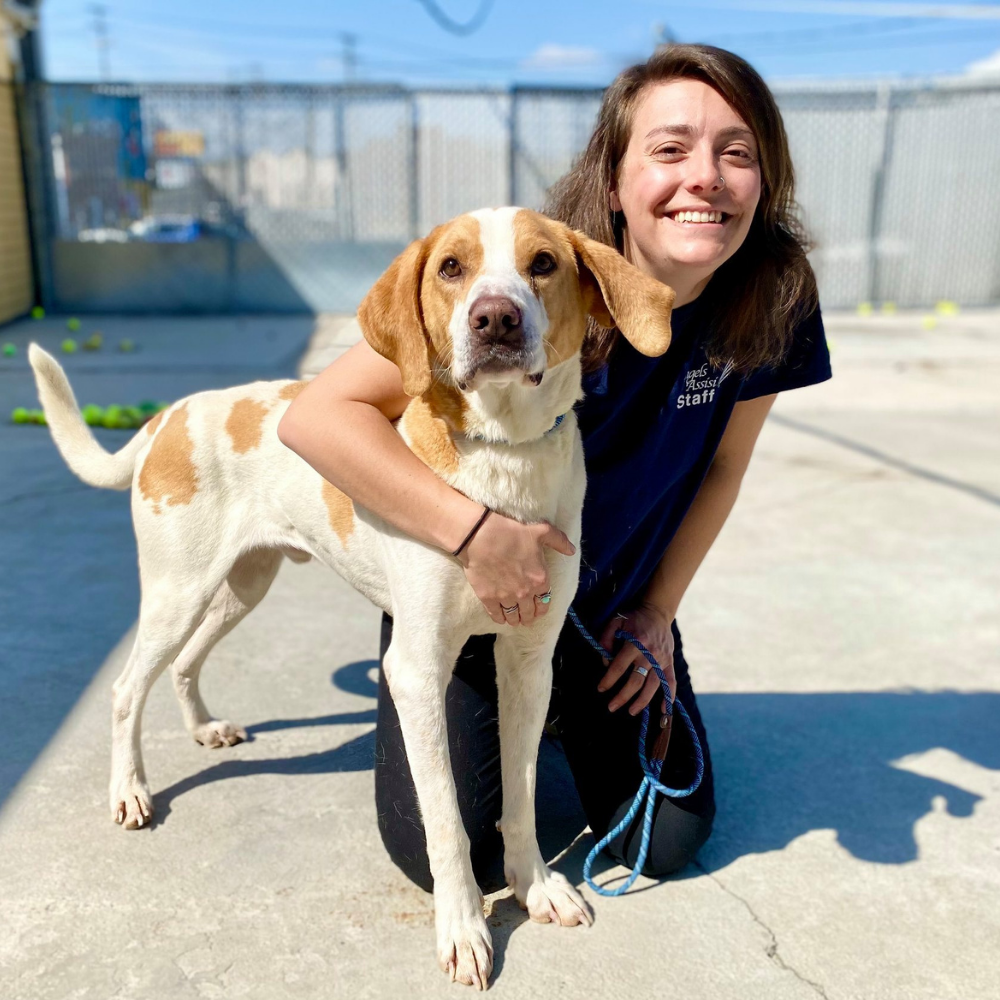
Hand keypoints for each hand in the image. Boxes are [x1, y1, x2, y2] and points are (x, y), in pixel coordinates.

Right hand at [456, 511, 574, 625]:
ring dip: (516, 620)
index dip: (542, 607)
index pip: (545, 602)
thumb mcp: (541, 531)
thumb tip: (572, 550)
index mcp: (540, 580)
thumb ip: (559, 541)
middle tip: (526, 618)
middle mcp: (525, 593)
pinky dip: (500, 619)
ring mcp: (506, 597)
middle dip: (529, 617)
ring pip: (513, 616)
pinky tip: (501, 618)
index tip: (539, 609)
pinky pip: (496, 615)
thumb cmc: (512, 532)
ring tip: (514, 620)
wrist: (481, 536)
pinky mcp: (488, 598)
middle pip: (529, 613)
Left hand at [597, 602, 676, 714]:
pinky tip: (663, 709)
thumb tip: (605, 662)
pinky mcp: (669, 662)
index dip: (609, 679)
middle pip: (635, 680)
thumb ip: (606, 639)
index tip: (601, 689)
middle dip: (623, 696)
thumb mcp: (615, 622)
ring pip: (652, 685)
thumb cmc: (633, 617)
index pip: (619, 666)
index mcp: (635, 643)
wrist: (657, 611)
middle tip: (611, 707)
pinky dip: (669, 696)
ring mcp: (661, 659)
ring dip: (642, 701)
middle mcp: (649, 653)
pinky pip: (671, 681)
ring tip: (631, 712)